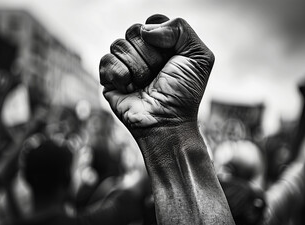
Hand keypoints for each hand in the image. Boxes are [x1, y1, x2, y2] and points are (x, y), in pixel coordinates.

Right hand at [99, 15, 213, 130]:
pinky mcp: (109, 78)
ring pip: (118, 44)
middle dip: (151, 56)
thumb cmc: (184, 92)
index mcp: (162, 44)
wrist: (167, 121)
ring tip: (145, 84)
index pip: (153, 22)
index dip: (162, 37)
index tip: (171, 57)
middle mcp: (142, 51)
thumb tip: (146, 31)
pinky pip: (106, 60)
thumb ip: (180, 29)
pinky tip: (129, 88)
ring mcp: (125, 64)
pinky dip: (120, 75)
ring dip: (137, 68)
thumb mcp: (198, 56)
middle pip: (134, 31)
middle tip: (159, 75)